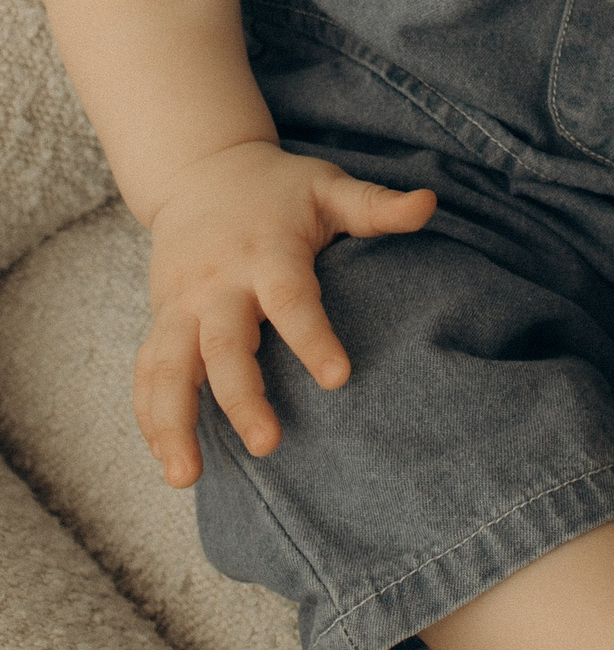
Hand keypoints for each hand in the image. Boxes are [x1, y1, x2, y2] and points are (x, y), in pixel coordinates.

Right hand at [136, 138, 434, 486]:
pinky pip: (147, 373)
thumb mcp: (329, 187)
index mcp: (267, 251)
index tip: (338, 378)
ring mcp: (183, 305)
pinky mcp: (161, 320)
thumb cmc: (279, 189)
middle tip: (268, 445)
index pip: (291, 299)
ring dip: (172, 422)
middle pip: (225, 345)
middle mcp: (219, 283)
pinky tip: (167, 459)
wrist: (202, 172)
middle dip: (242, 397)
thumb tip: (429, 204)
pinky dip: (150, 416)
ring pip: (168, 367)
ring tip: (185, 477)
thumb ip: (376, 205)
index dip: (313, 338)